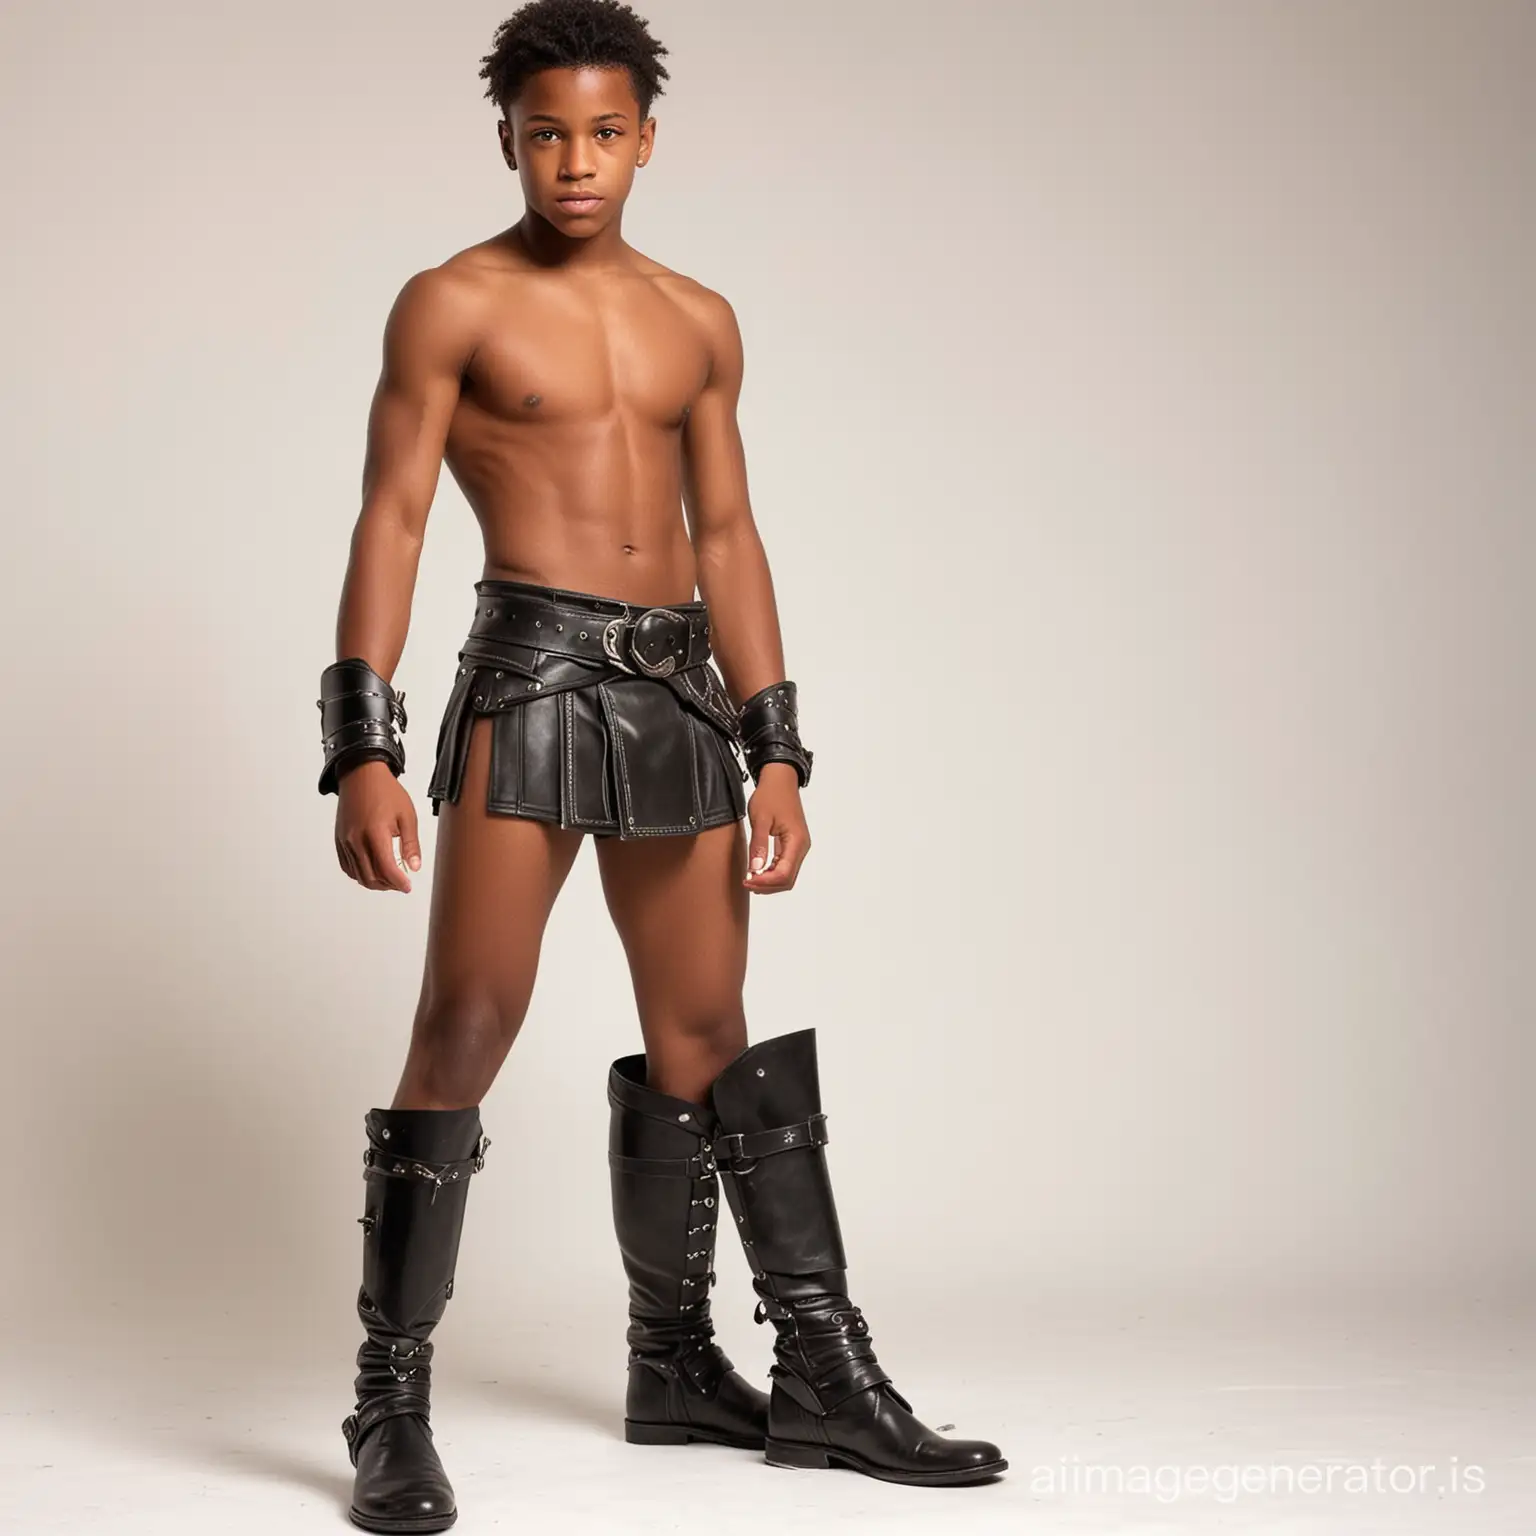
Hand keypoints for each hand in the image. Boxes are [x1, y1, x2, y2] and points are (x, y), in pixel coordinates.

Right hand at [334, 759, 420, 891]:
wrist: (361, 775)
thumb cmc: (386, 791)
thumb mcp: (407, 816)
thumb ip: (411, 844)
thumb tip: (414, 867)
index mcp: (375, 832)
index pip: (386, 869)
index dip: (398, 882)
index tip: (408, 887)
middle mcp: (356, 839)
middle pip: (370, 876)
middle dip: (388, 885)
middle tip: (401, 884)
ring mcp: (345, 841)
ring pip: (358, 874)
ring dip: (374, 883)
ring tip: (389, 880)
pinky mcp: (339, 840)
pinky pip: (347, 866)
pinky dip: (359, 874)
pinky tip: (372, 872)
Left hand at [742, 762, 810, 892]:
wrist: (780, 779)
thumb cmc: (771, 795)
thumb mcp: (760, 820)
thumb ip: (758, 845)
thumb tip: (754, 870)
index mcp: (796, 841)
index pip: (784, 874)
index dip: (765, 882)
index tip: (747, 880)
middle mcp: (801, 847)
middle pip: (788, 879)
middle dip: (767, 885)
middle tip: (746, 882)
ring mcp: (798, 846)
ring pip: (787, 875)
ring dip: (769, 881)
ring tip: (749, 878)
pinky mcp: (792, 844)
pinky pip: (785, 865)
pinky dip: (771, 872)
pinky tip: (757, 870)